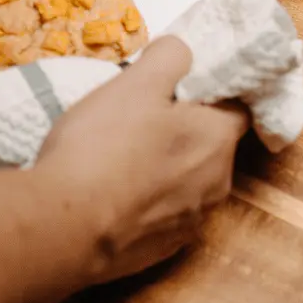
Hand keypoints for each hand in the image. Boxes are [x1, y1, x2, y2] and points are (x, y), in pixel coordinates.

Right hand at [33, 35, 247, 285]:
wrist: (66, 227)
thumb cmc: (103, 147)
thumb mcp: (134, 84)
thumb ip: (168, 58)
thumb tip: (183, 52)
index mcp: (217, 138)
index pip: (236, 107)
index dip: (209, 93)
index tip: (177, 88)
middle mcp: (218, 183)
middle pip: (209, 146)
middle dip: (183, 131)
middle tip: (138, 119)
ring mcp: (192, 222)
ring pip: (187, 182)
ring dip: (164, 169)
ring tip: (118, 159)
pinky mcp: (165, 250)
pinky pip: (163, 214)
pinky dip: (145, 202)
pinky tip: (111, 195)